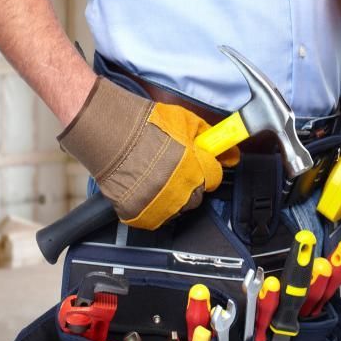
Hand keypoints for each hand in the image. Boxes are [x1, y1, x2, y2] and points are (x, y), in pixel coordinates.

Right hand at [58, 78, 239, 229]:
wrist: (110, 133)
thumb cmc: (147, 125)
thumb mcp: (187, 122)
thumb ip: (209, 138)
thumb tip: (230, 153)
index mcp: (195, 170)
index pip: (214, 178)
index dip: (206, 169)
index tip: (198, 165)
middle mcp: (181, 192)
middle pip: (196, 197)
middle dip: (191, 184)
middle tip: (175, 170)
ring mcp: (159, 206)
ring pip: (176, 210)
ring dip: (172, 198)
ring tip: (158, 179)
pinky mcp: (137, 214)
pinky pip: (152, 219)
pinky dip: (151, 209)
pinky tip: (145, 191)